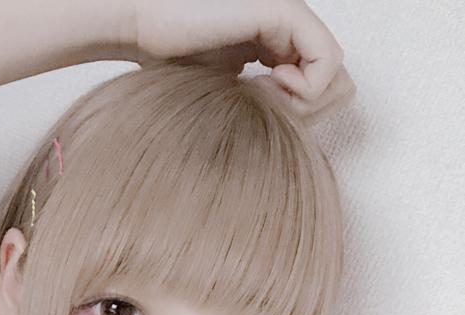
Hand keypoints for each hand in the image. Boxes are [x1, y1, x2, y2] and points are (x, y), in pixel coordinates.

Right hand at [131, 0, 355, 123]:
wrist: (141, 27)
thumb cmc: (169, 66)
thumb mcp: (228, 98)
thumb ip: (260, 107)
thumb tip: (290, 136)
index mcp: (279, 47)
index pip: (322, 92)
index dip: (302, 117)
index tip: (262, 117)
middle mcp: (291, 30)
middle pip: (338, 86)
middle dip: (307, 114)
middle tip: (267, 112)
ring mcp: (291, 18)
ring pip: (336, 76)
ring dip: (302, 103)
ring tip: (260, 98)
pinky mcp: (286, 13)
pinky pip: (327, 62)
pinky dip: (302, 88)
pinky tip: (264, 86)